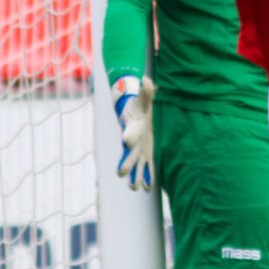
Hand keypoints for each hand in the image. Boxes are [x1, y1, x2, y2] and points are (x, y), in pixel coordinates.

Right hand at [114, 76, 155, 190]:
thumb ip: (146, 91)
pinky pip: (146, 167)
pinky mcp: (146, 153)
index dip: (128, 135)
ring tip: (134, 187)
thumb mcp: (144, 99)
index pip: (129, 132)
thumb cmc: (139, 106)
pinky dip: (147, 177)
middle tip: (120, 172)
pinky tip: (148, 189)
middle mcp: (133, 141)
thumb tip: (147, 80)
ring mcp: (138, 149)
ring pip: (135, 164)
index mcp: (132, 128)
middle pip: (128, 153)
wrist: (133, 114)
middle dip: (126, 162)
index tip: (125, 140)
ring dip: (135, 175)